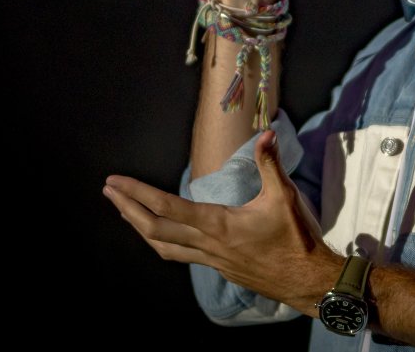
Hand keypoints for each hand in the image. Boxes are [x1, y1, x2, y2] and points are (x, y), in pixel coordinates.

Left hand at [103, 131, 341, 314]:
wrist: (306, 280)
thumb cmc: (295, 239)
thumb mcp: (284, 197)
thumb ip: (270, 164)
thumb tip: (266, 132)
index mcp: (218, 225)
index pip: (168, 207)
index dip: (138, 193)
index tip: (116, 181)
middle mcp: (208, 244)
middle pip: (155, 230)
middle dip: (128, 209)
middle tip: (108, 191)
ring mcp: (212, 260)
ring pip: (164, 247)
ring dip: (140, 228)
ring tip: (125, 212)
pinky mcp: (220, 268)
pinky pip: (181, 255)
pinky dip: (164, 241)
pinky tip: (164, 235)